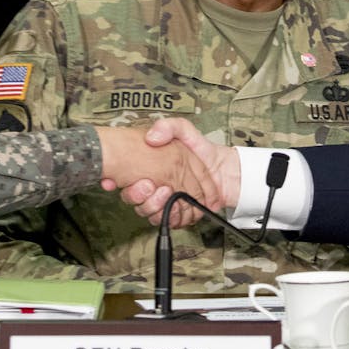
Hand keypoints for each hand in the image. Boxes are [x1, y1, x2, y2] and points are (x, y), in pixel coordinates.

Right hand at [101, 118, 239, 227]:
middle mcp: (154, 186)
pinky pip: (167, 221)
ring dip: (154, 206)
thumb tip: (151, 137)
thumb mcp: (185, 130)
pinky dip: (171, 215)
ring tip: (165, 193)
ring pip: (148, 212)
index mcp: (151, 169)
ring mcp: (165, 201)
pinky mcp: (177, 214)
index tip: (131, 180)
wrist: (224, 170)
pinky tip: (177, 206)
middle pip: (136, 199)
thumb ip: (169, 127)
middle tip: (149, 186)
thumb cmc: (203, 150)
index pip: (128, 180)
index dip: (124, 182)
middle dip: (138, 195)